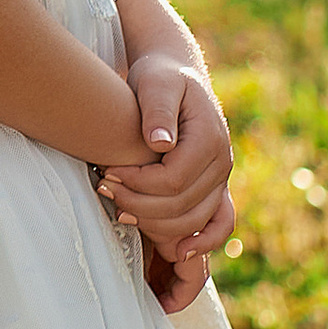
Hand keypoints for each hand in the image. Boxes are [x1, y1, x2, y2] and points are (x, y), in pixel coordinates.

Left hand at [100, 60, 232, 251]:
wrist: (176, 76)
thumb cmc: (161, 77)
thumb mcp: (156, 82)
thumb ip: (157, 109)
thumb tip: (160, 143)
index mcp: (210, 138)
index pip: (173, 180)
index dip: (138, 184)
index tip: (107, 173)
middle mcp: (223, 163)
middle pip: (181, 206)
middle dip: (138, 204)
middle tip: (103, 188)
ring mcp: (222, 179)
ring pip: (193, 221)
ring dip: (155, 224)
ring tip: (119, 209)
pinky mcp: (215, 189)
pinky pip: (219, 225)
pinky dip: (202, 242)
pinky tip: (176, 252)